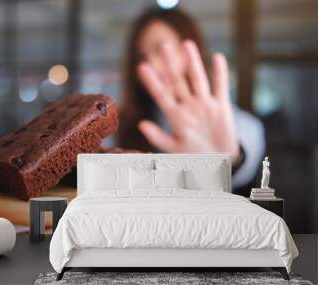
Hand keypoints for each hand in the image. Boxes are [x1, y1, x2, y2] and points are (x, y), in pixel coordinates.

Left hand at [137, 40, 239, 161]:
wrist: (219, 163)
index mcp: (176, 117)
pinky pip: (220, 87)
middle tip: (163, 45)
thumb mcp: (175, 149)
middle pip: (178, 82)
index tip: (142, 67)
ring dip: (193, 62)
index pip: (161, 95)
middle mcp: (189, 107)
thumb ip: (158, 137)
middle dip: (170, 64)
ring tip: (186, 44)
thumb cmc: (194, 157)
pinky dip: (220, 74)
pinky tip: (217, 57)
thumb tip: (141, 124)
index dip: (152, 82)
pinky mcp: (221, 107)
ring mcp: (204, 105)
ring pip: (197, 79)